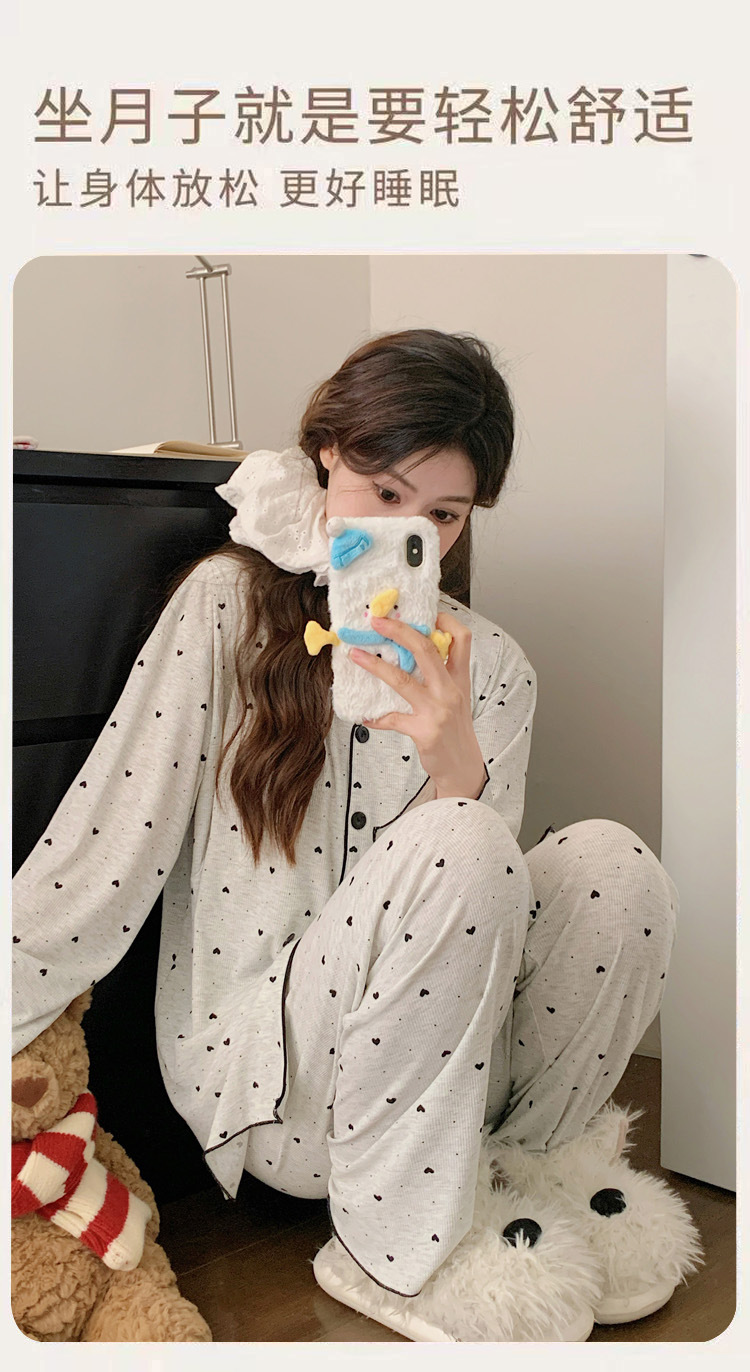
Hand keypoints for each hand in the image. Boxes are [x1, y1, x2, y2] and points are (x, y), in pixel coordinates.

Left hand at [349, 612, 485, 798]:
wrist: (463, 767)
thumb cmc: (455, 730)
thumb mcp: (456, 697)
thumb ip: (440, 675)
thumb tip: (409, 652)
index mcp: (459, 678)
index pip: (461, 638)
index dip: (443, 620)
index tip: (422, 611)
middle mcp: (450, 690)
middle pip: (426, 649)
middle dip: (400, 631)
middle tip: (377, 622)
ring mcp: (437, 710)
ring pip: (402, 680)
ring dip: (375, 665)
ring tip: (356, 656)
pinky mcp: (424, 731)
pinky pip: (392, 719)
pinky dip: (375, 717)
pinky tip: (365, 715)